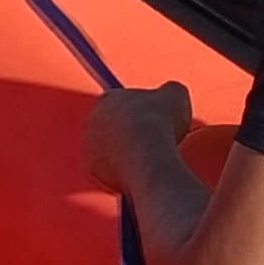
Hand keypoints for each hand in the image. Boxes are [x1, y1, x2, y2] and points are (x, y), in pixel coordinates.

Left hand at [81, 80, 195, 192]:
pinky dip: (121, 172)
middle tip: (150, 142)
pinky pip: (108, 171)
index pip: (121, 104)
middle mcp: (91, 120)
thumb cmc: (158, 122)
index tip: (153, 121)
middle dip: (128, 134)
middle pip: (111, 127)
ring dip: (123, 154)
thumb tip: (172, 94)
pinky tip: (138, 172)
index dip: (139, 113)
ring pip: (108, 150)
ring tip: (146, 158)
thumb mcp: (176, 95)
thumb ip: (170, 92)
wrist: (146, 154)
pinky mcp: (90, 169)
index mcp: (108, 99)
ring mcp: (88, 145)